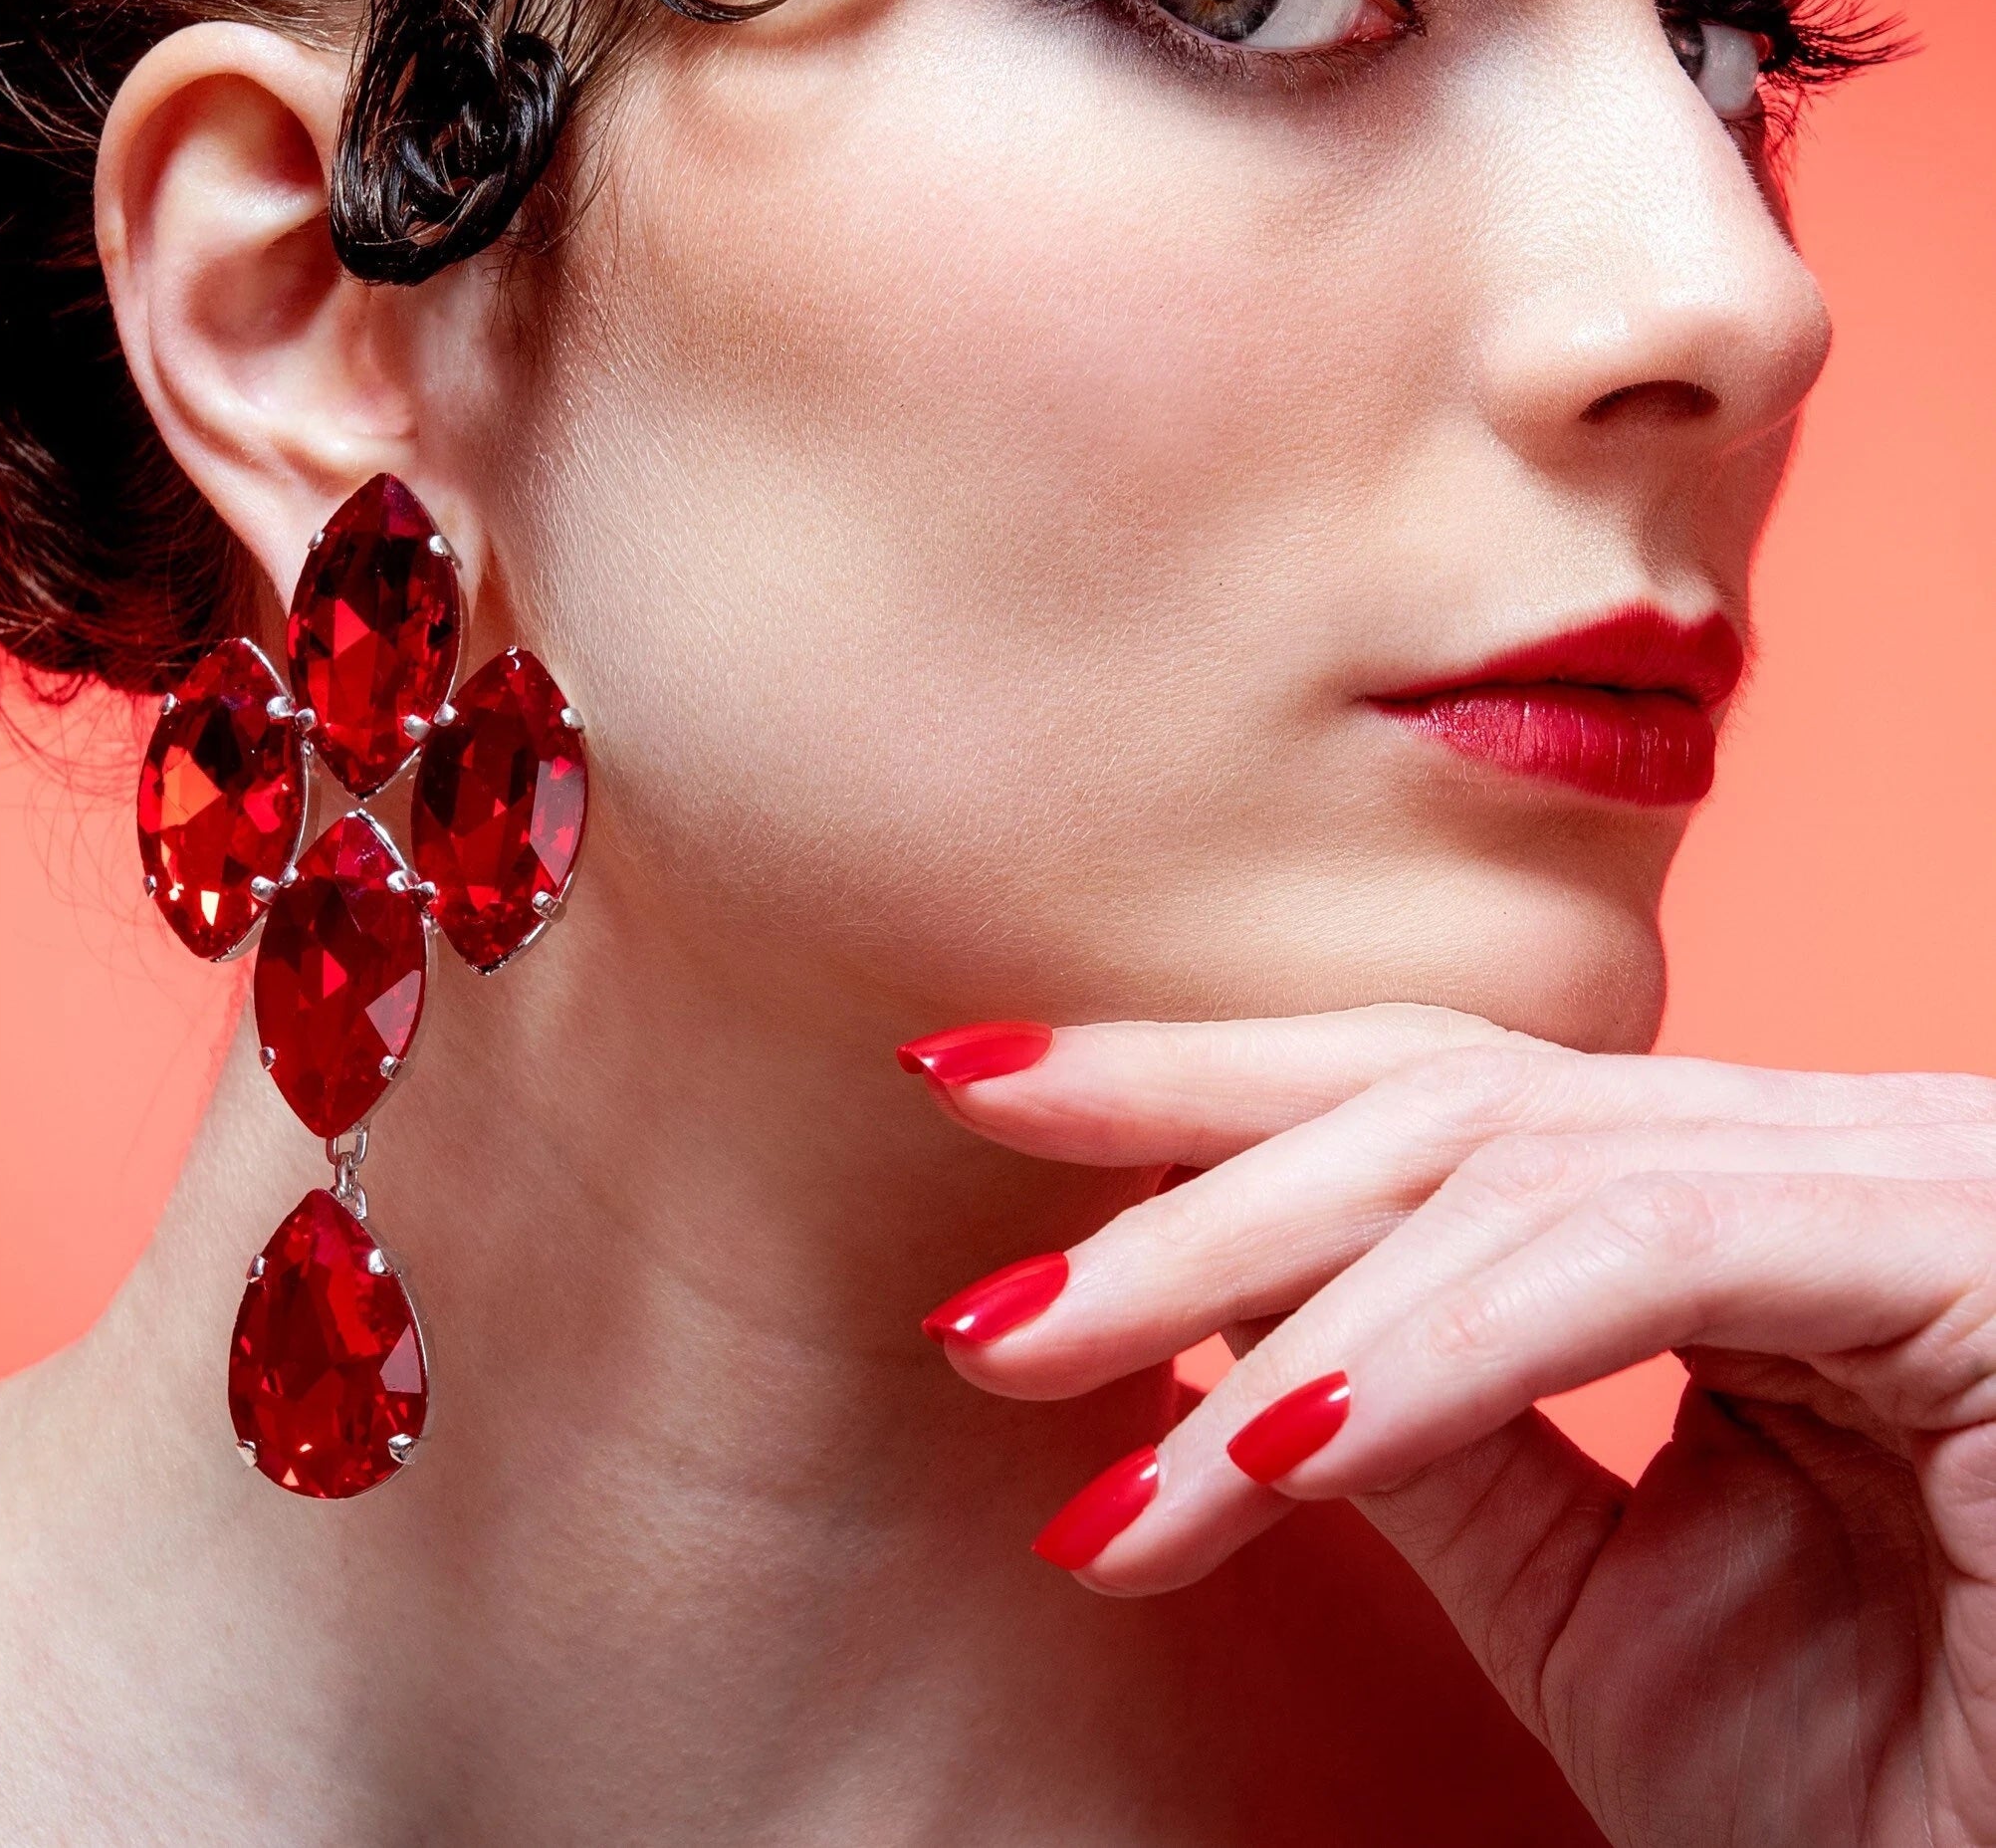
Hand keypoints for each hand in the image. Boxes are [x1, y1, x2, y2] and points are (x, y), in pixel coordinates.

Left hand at [910, 1007, 1995, 1847]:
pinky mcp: (1973, 1247)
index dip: (1197, 1090)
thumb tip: (1214, 1310)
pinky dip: (1432, 1349)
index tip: (979, 1093)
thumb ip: (1423, 1424)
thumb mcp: (1592, 1602)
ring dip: (1251, 1288)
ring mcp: (1910, 1177)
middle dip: (1177, 1164)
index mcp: (1746, 1207)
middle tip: (971, 1287)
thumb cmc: (1898, 1797)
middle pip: (1442, 1092)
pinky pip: (1640, 1257)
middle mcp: (1829, 1153)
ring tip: (1062, 1418)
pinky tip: (1257, 1446)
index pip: (1433, 1099)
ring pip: (1512, 1158)